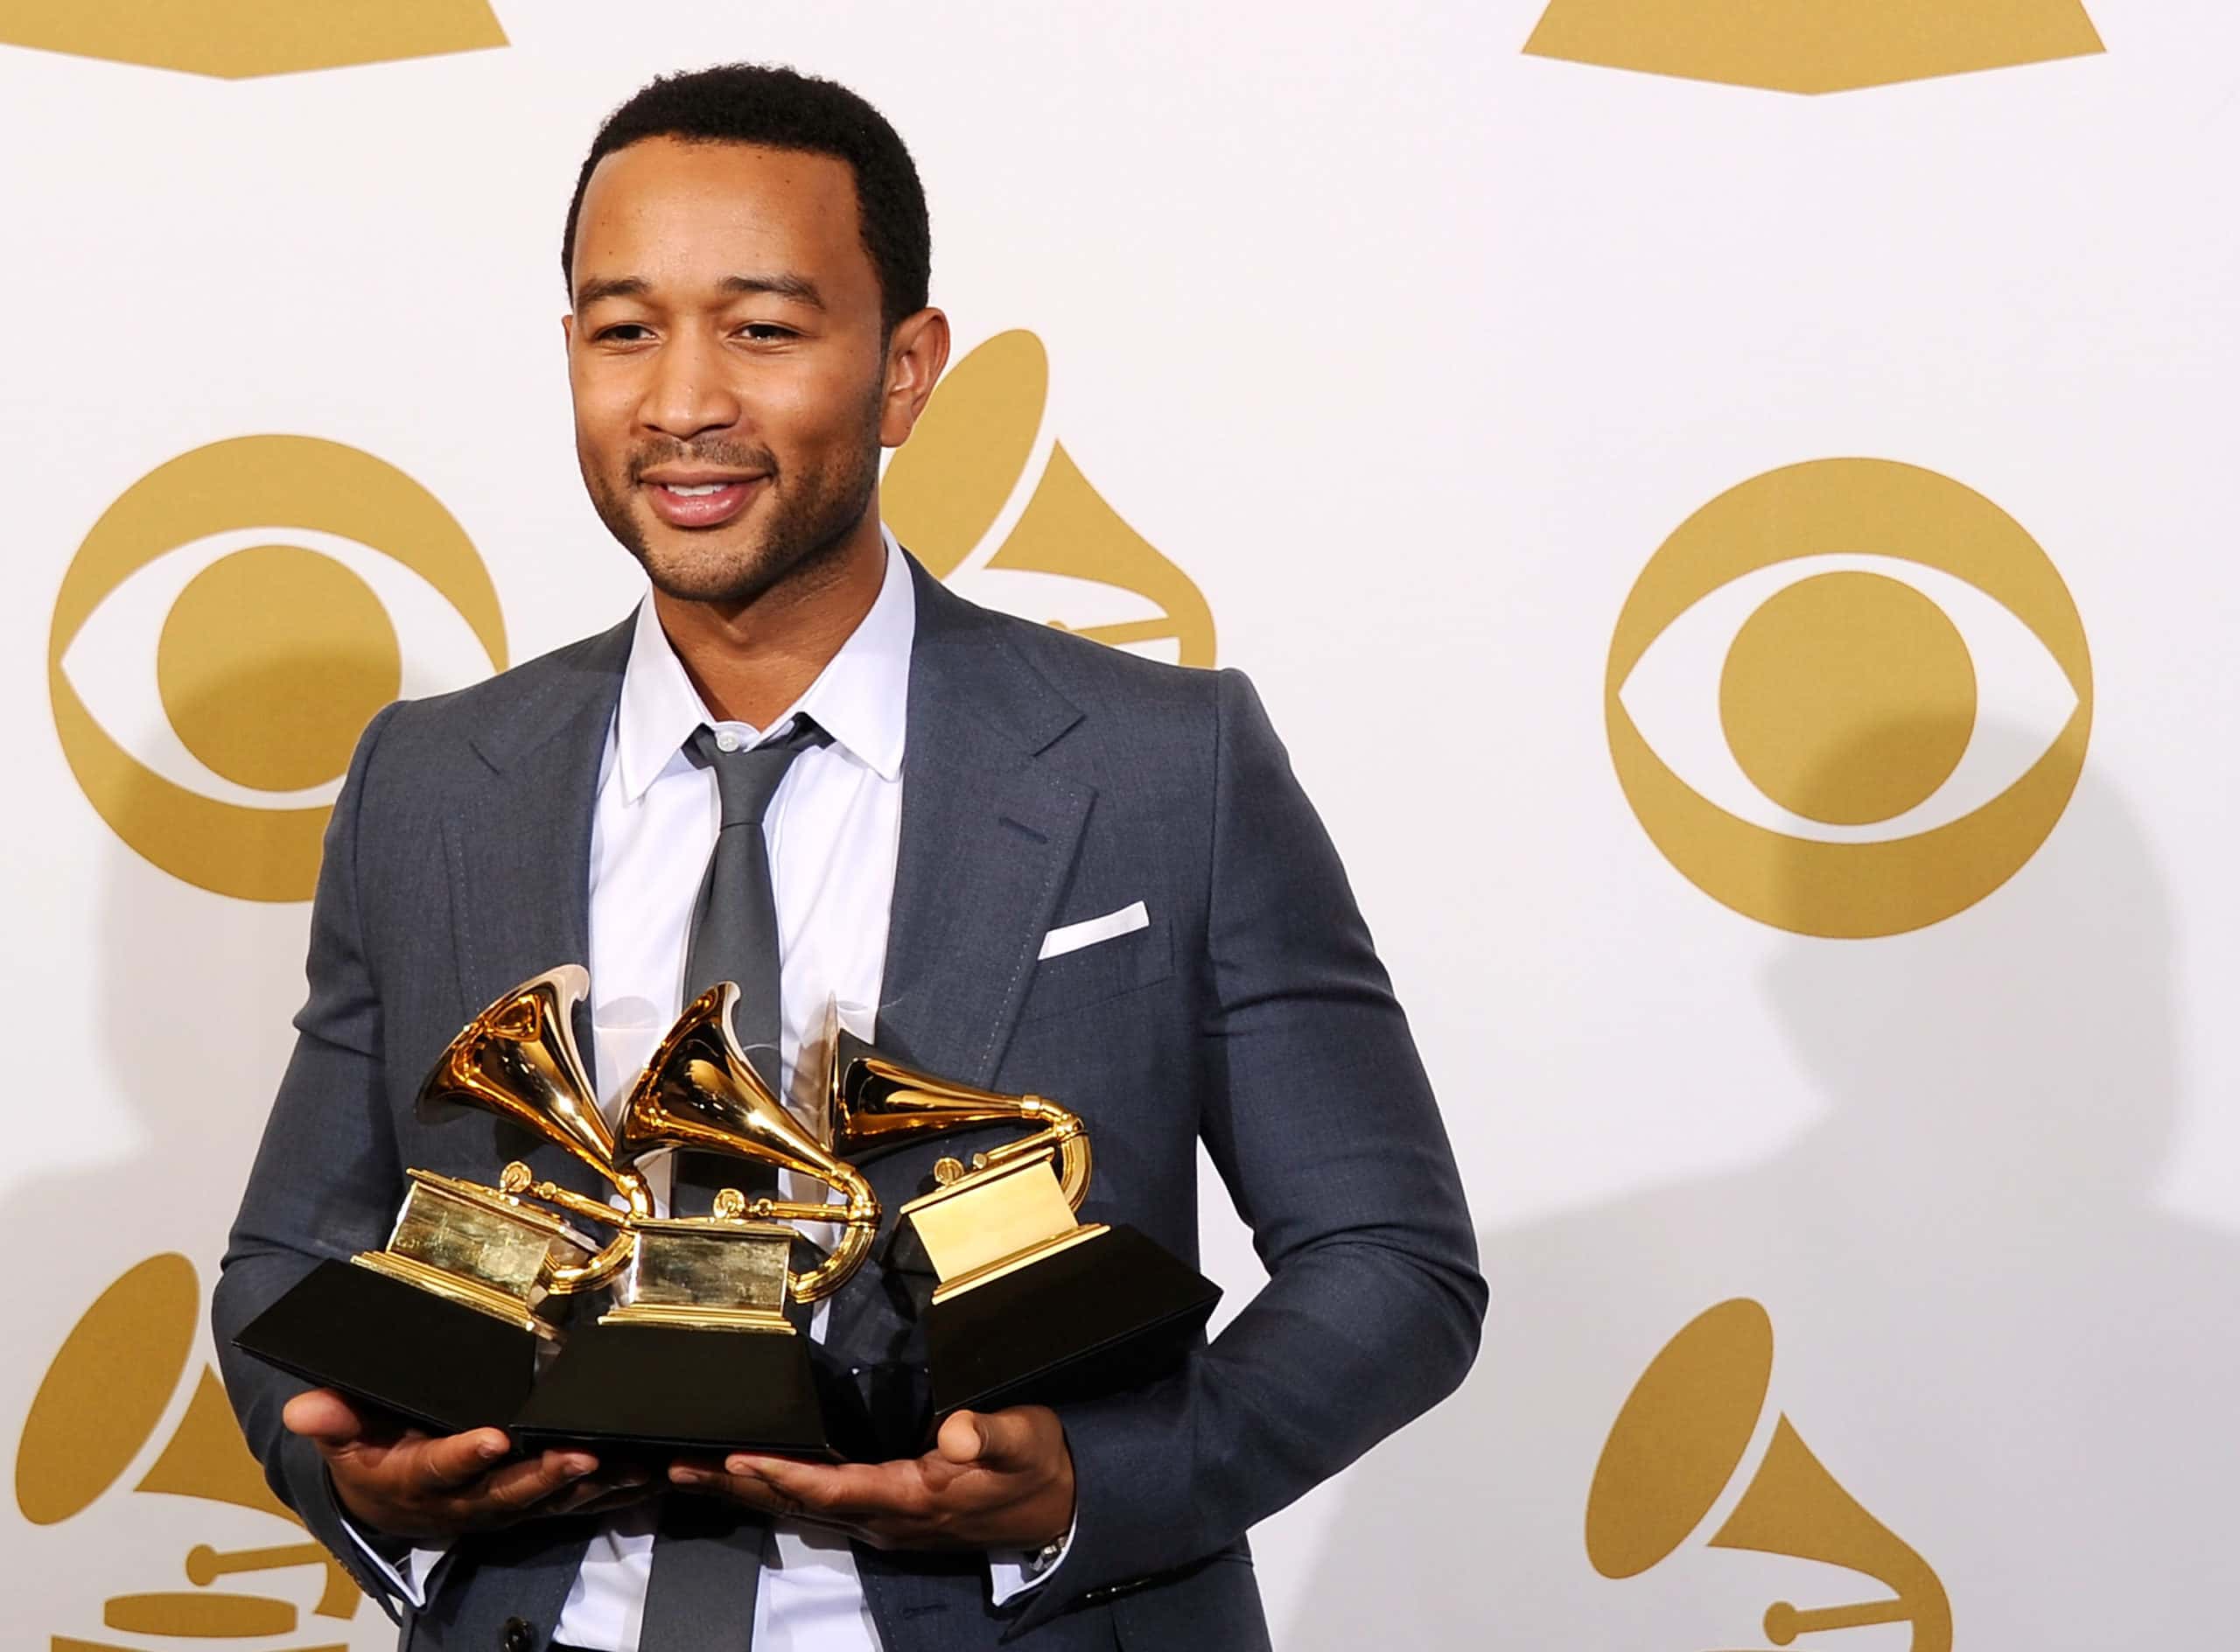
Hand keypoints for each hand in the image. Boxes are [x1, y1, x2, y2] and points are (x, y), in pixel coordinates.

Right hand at [283, 1388, 652, 1542]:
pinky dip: (614, 1491)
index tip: (492, 1438)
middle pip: (508, 1493)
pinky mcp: (533, 1503)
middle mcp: (466, 1501)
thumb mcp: (344, 1435)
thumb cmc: (372, 1451)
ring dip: (591, 1486)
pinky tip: (650, 1474)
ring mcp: (504, 1506)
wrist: (386, 1499)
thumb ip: (333, 1417)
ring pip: (552, 1502)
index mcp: (418, 1480)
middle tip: (579, 1455)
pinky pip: (577, 1502)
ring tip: (629, 1466)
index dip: (466, 1457)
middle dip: (544, 1477)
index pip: (441, 1469)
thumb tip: (304, 1407)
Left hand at [668, 1405, 1074, 1551]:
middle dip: (735, 1486)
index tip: (735, 1458)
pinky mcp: (883, 1511)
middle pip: (797, 1503)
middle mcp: (886, 1515)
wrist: (1057, 1505)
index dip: (783, 1475)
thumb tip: (954, 1435)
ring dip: (742, 1490)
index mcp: (912, 1496)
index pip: (834, 1486)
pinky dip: (772, 1488)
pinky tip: (746, 1476)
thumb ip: (988, 1436)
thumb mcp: (1024, 1441)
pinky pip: (815, 1502)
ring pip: (798, 1505)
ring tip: (689, 1470)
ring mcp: (882, 1518)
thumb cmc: (1037, 1465)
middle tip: (675, 1467)